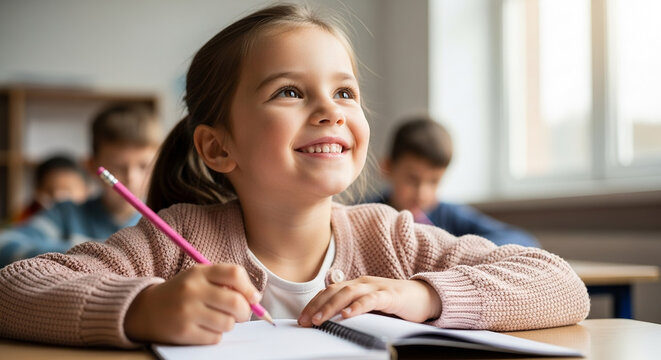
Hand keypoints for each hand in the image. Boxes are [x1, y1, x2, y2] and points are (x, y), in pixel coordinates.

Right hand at [124, 264, 259, 344]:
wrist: (146, 310)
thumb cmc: (182, 293)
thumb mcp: (199, 277)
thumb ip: (225, 281)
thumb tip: (255, 298)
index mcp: (199, 272)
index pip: (234, 274)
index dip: (249, 288)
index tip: (253, 297)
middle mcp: (192, 290)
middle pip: (236, 302)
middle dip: (245, 311)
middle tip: (241, 314)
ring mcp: (187, 312)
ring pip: (228, 323)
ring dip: (228, 325)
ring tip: (217, 320)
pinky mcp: (183, 332)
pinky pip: (215, 338)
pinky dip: (215, 335)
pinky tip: (204, 328)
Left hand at [298, 276, 441, 326]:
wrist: (424, 297)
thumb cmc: (395, 304)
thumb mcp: (370, 306)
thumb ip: (353, 310)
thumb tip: (331, 322)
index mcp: (356, 285)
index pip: (329, 292)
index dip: (314, 304)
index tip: (302, 318)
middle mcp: (363, 283)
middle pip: (335, 291)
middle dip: (317, 306)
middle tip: (305, 321)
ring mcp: (376, 287)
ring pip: (349, 293)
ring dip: (331, 306)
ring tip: (320, 319)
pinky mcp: (390, 295)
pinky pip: (371, 299)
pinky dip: (358, 306)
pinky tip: (348, 314)